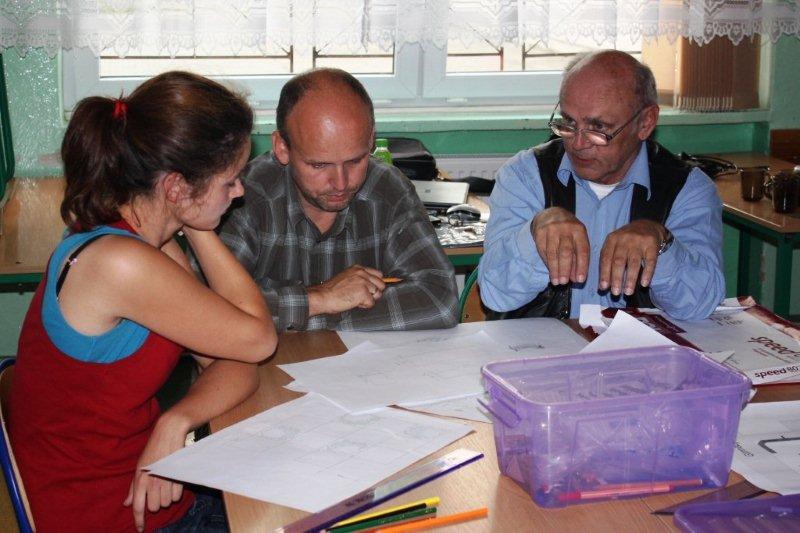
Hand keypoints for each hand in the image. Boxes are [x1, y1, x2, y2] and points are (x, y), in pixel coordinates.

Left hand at [123, 413, 190, 531]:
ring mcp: (165, 478)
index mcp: (139, 479)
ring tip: (166, 486)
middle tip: (157, 492)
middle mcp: (152, 480)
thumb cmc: (153, 450)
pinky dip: (175, 493)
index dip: (139, 520)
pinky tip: (173, 483)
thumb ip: (133, 487)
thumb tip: (127, 504)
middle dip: (156, 503)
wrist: (169, 433)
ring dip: (167, 498)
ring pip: (167, 503)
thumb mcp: (139, 466)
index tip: (140, 529)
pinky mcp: (178, 475)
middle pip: (154, 507)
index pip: (138, 506)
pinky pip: (177, 496)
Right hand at [308, 265, 385, 314]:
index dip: (376, 284)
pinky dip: (364, 306)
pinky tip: (355, 303)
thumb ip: (359, 279)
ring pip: (377, 294)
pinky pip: (371, 303)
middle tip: (363, 296)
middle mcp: (362, 273)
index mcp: (358, 269)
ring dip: (368, 299)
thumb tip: (371, 285)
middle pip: (381, 284)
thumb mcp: (347, 277)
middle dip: (374, 292)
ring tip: (356, 299)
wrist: (323, 296)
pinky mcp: (363, 293)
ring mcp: (363, 283)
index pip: (378, 274)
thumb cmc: (331, 290)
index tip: (372, 289)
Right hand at [531, 207, 589, 284]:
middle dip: (565, 269)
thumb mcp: (577, 239)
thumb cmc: (568, 231)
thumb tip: (575, 278)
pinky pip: (543, 251)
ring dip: (555, 269)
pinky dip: (547, 263)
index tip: (579, 280)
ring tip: (556, 282)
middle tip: (564, 283)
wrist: (551, 214)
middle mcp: (566, 228)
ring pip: (553, 253)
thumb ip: (578, 257)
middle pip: (566, 252)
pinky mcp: (540, 232)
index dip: (582, 266)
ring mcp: (551, 229)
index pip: (582, 250)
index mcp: (579, 230)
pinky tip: (550, 271)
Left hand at [599, 219, 666, 295]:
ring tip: (628, 292)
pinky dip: (647, 273)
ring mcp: (638, 241)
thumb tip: (603, 286)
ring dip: (630, 279)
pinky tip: (644, 284)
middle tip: (615, 293)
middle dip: (616, 278)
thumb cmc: (626, 241)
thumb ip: (608, 262)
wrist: (647, 225)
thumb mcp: (614, 245)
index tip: (603, 288)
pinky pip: (650, 261)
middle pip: (619, 261)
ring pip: (633, 263)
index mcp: (612, 240)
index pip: (606, 258)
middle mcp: (624, 239)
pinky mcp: (652, 244)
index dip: (604, 274)